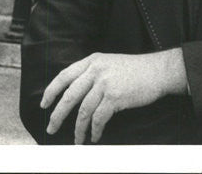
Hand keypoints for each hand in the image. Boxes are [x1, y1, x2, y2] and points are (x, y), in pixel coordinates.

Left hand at [41, 49, 186, 143]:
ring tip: (77, 140)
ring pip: (83, 111)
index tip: (44, 104)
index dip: (51, 90)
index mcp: (93, 60)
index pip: (65, 75)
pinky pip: (99, 118)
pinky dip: (95, 131)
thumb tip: (75, 93)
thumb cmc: (135, 70)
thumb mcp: (110, 63)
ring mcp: (105, 82)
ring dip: (78, 129)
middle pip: (69, 95)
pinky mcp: (115, 96)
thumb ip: (93, 73)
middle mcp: (96, 69)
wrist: (157, 71)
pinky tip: (95, 137)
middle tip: (51, 127)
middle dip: (58, 114)